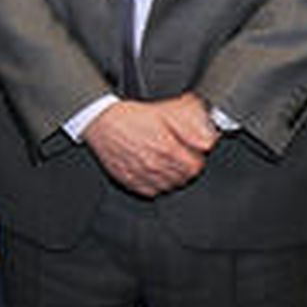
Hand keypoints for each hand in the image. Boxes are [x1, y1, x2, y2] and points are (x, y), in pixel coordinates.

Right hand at [83, 92, 217, 196]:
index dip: (195, 159)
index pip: (195, 166)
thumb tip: (207, 141)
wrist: (99, 120)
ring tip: (164, 164)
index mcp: (166, 147)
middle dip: (184, 168)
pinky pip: (151, 191)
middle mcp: (155, 164)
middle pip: (183, 178)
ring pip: (169, 186)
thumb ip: (188, 129)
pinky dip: (154, 184)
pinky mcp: (129, 180)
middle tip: (177, 157)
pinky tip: (151, 172)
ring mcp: (142, 174)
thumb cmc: (128, 115)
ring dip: (171, 177)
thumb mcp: (162, 114)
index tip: (191, 154)